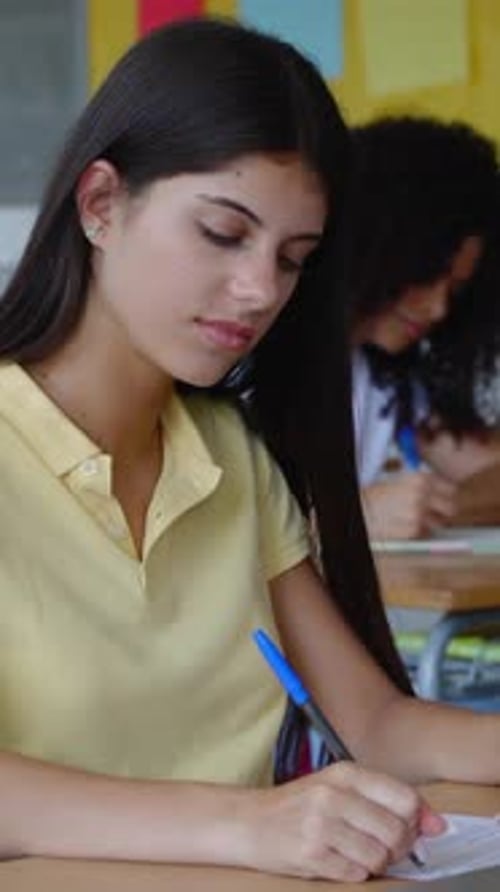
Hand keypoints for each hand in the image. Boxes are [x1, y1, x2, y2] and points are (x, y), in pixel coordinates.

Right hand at [236, 762, 443, 881]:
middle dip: (397, 847)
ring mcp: (321, 824)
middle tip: (381, 846)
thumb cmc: (300, 805)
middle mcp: (334, 794)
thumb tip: (437, 824)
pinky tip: (338, 861)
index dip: (415, 821)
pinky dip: (354, 873)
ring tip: (356, 853)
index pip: (405, 798)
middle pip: (396, 830)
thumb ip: (387, 800)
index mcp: (346, 773)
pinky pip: (356, 874)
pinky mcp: (310, 854)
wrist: (249, 821)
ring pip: (379, 856)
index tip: (413, 830)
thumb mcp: (340, 788)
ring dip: (375, 863)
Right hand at [362, 472, 456, 539]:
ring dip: (431, 523)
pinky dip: (418, 531)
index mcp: (421, 479)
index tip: (444, 500)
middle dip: (444, 512)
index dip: (447, 496)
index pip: (452, 489)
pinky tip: (405, 524)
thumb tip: (442, 493)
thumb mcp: (402, 481)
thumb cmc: (378, 495)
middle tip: (436, 513)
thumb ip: (424, 485)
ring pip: (439, 523)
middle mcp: (423, 495)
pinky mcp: (413, 530)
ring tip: (414, 518)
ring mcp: (419, 514)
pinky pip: (425, 533)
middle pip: (451, 508)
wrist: (362, 509)